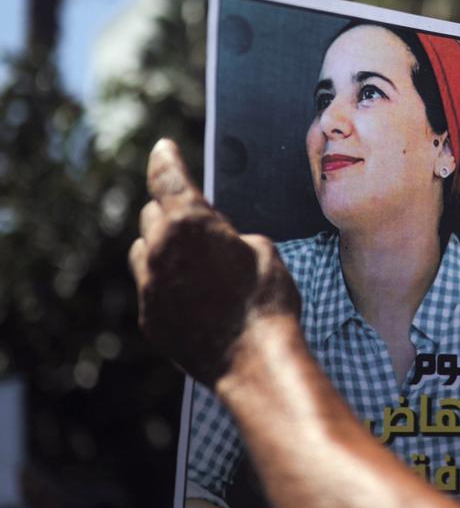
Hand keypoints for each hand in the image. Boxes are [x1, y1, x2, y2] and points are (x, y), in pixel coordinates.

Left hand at [128, 139, 300, 385]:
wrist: (254, 359)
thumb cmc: (267, 300)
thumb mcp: (264, 251)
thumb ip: (231, 236)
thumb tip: (220, 244)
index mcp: (190, 223)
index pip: (167, 177)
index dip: (165, 158)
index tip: (162, 148)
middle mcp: (160, 250)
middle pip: (153, 216)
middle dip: (172, 212)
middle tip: (195, 220)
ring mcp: (149, 286)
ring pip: (144, 252)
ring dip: (162, 248)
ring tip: (191, 261)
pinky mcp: (150, 318)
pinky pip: (151, 288)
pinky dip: (167, 284)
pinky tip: (195, 297)